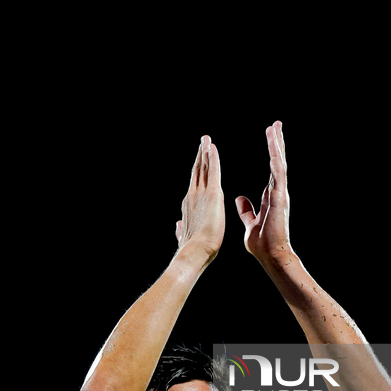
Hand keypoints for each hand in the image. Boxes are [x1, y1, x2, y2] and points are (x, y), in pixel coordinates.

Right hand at [175, 135, 224, 263]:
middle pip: (197, 171)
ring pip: (203, 168)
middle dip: (200, 155)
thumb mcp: (185, 236)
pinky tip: (212, 147)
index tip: (199, 160)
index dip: (197, 170)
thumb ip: (181, 229)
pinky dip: (212, 157)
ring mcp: (200, 194)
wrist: (196, 250)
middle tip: (203, 141)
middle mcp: (192, 196)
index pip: (194, 184)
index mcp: (189, 206)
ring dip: (205, 152)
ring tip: (206, 140)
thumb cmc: (195, 248)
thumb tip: (178, 225)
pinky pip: (213, 171)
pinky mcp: (212, 193)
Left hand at [235, 121, 290, 262]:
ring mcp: (279, 194)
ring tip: (274, 128)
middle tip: (276, 124)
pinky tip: (274, 146)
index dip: (271, 153)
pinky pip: (278, 174)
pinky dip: (276, 159)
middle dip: (277, 143)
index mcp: (270, 196)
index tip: (270, 137)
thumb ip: (246, 210)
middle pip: (277, 162)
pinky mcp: (279, 198)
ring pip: (279, 163)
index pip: (271, 169)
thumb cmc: (262, 244)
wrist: (270, 256)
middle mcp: (277, 192)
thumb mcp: (249, 222)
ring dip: (277, 145)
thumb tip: (238, 198)